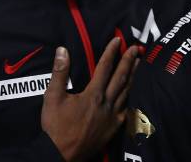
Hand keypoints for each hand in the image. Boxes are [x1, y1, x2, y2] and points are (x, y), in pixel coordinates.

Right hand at [42, 38, 139, 160]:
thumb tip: (62, 50)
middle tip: (136, 48)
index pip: (105, 67)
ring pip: (127, 92)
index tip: (117, 40)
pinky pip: (126, 108)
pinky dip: (129, 97)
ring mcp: (113, 116)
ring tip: (138, 64)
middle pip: (121, 77)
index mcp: (93, 94)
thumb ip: (60, 73)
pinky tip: (131, 93)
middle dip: (129, 61)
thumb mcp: (52, 97)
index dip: (111, 52)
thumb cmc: (56, 127)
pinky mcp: (114, 128)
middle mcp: (107, 103)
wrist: (61, 155)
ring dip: (133, 76)